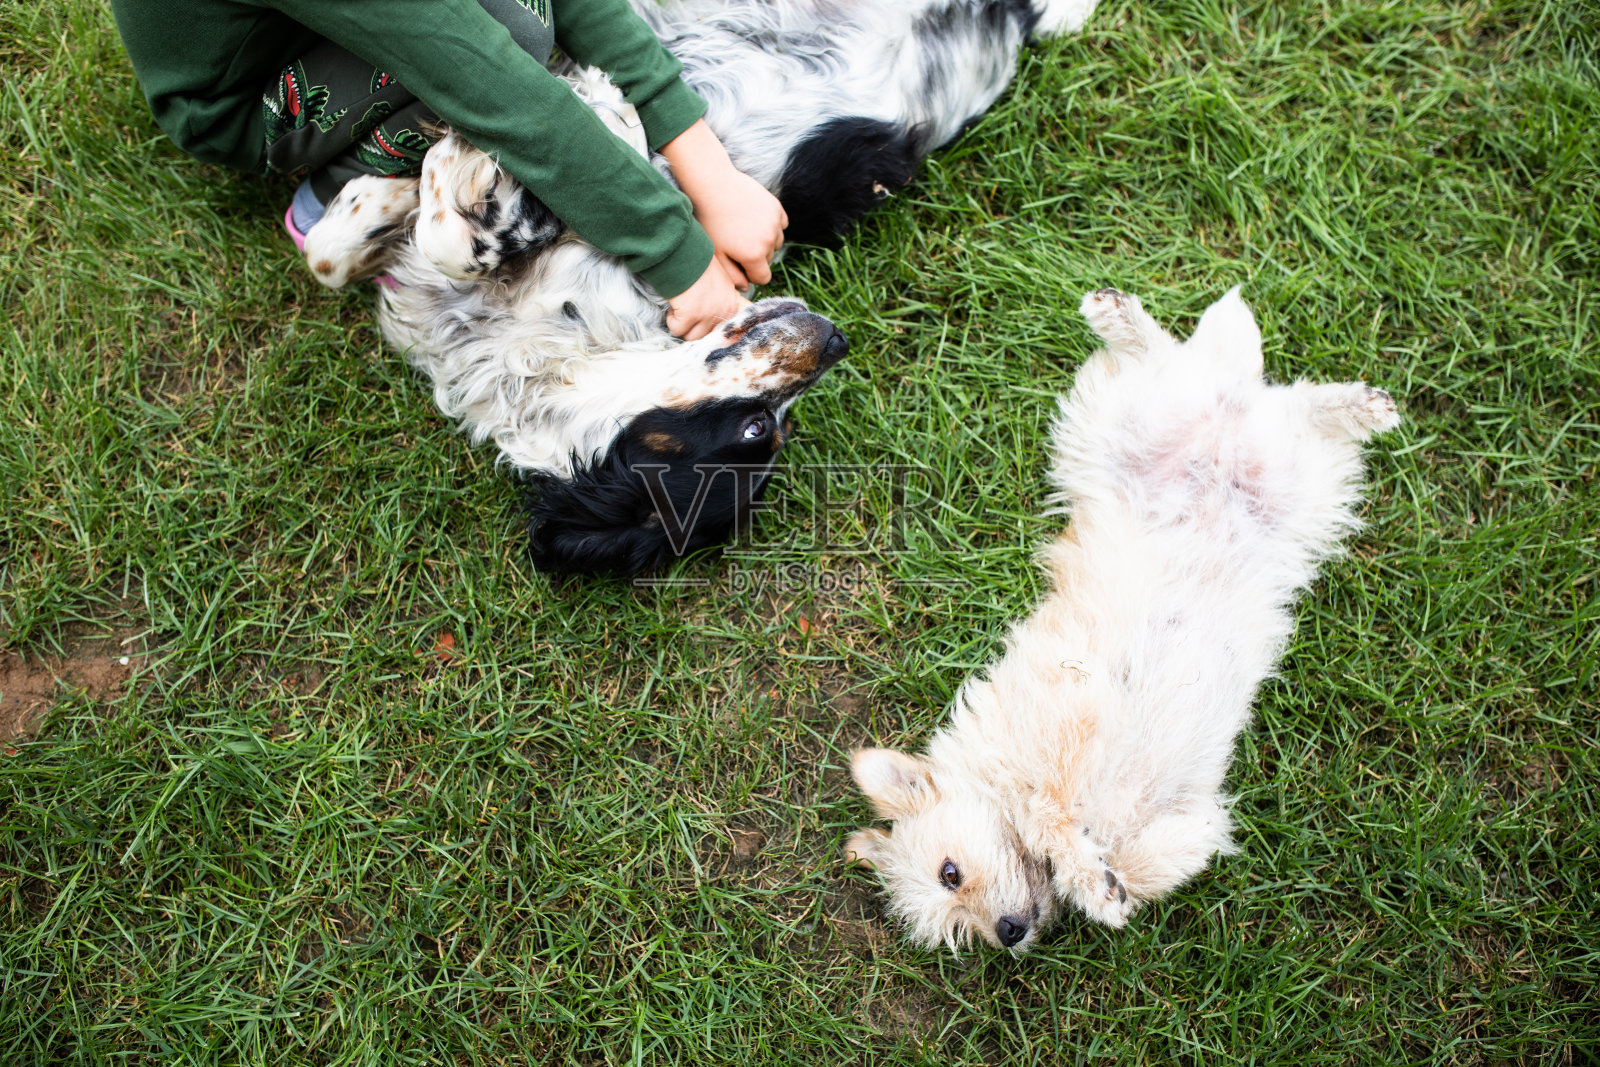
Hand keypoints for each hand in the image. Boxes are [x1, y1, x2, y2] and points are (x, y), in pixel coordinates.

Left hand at [661, 120, 787, 290]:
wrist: (713, 185)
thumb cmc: (710, 222)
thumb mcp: (716, 253)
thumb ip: (732, 275)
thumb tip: (746, 286)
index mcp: (754, 256)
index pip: (764, 278)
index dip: (750, 273)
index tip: (739, 263)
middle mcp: (769, 241)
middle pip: (769, 260)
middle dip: (756, 256)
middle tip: (737, 242)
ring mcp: (775, 223)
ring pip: (776, 242)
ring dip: (765, 240)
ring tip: (745, 230)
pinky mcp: (777, 208)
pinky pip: (780, 224)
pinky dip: (771, 225)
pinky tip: (753, 219)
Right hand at [664, 258, 750, 340]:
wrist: (684, 253)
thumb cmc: (698, 263)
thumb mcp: (721, 280)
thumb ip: (724, 298)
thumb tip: (720, 314)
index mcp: (733, 303)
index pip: (739, 328)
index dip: (725, 333)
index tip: (716, 333)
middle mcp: (724, 310)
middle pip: (709, 335)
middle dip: (696, 327)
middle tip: (688, 313)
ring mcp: (708, 314)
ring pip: (693, 336)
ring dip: (683, 326)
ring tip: (681, 309)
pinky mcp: (690, 315)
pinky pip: (677, 329)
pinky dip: (672, 320)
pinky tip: (674, 306)